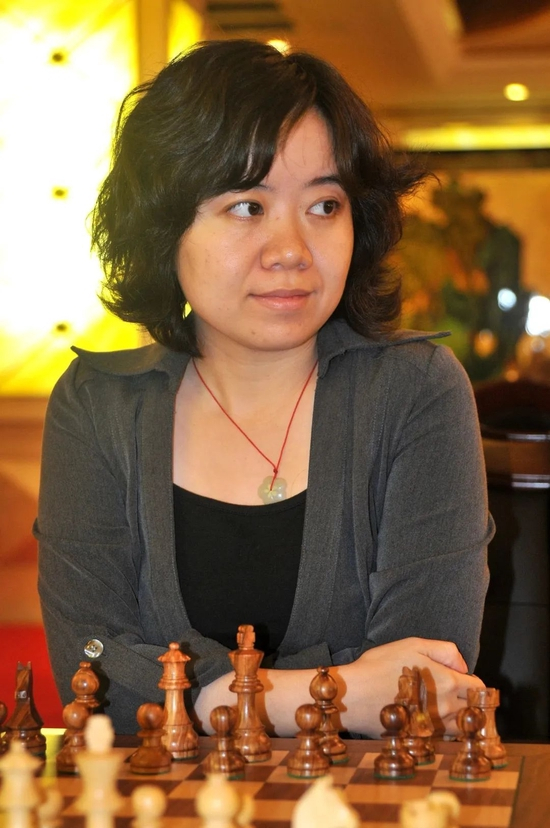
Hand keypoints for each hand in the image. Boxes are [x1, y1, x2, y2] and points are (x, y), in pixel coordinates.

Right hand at [336, 637, 484, 737]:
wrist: (354, 695)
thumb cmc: (380, 665)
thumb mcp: (412, 645)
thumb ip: (445, 651)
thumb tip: (463, 667)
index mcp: (447, 682)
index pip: (477, 687)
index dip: (472, 681)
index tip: (461, 678)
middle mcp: (445, 707)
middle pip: (473, 708)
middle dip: (469, 699)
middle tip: (454, 692)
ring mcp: (434, 726)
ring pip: (462, 725)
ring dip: (460, 716)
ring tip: (445, 706)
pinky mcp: (421, 738)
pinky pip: (444, 737)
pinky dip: (444, 729)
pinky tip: (431, 718)